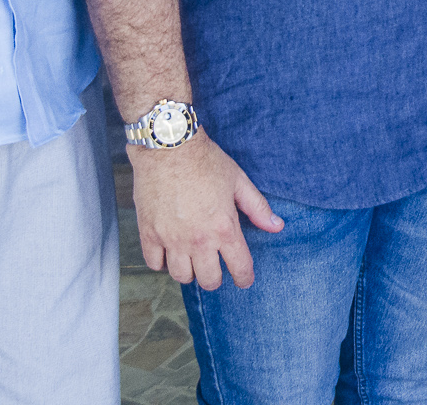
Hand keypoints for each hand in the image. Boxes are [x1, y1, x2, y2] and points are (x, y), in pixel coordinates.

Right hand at [129, 136, 283, 290]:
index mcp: (224, 228)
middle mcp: (198, 240)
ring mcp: (171, 239)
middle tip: (215, 267)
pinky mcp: (149, 233)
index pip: (239, 268)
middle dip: (215, 278)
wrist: (168, 146)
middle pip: (209, 280)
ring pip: (181, 276)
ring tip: (191, 259)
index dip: (244, 278)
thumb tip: (277, 226)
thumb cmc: (204, 160)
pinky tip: (168, 252)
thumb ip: (257, 207)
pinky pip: (154, 263)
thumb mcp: (238, 180)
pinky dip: (162, 262)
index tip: (244, 280)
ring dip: (189, 271)